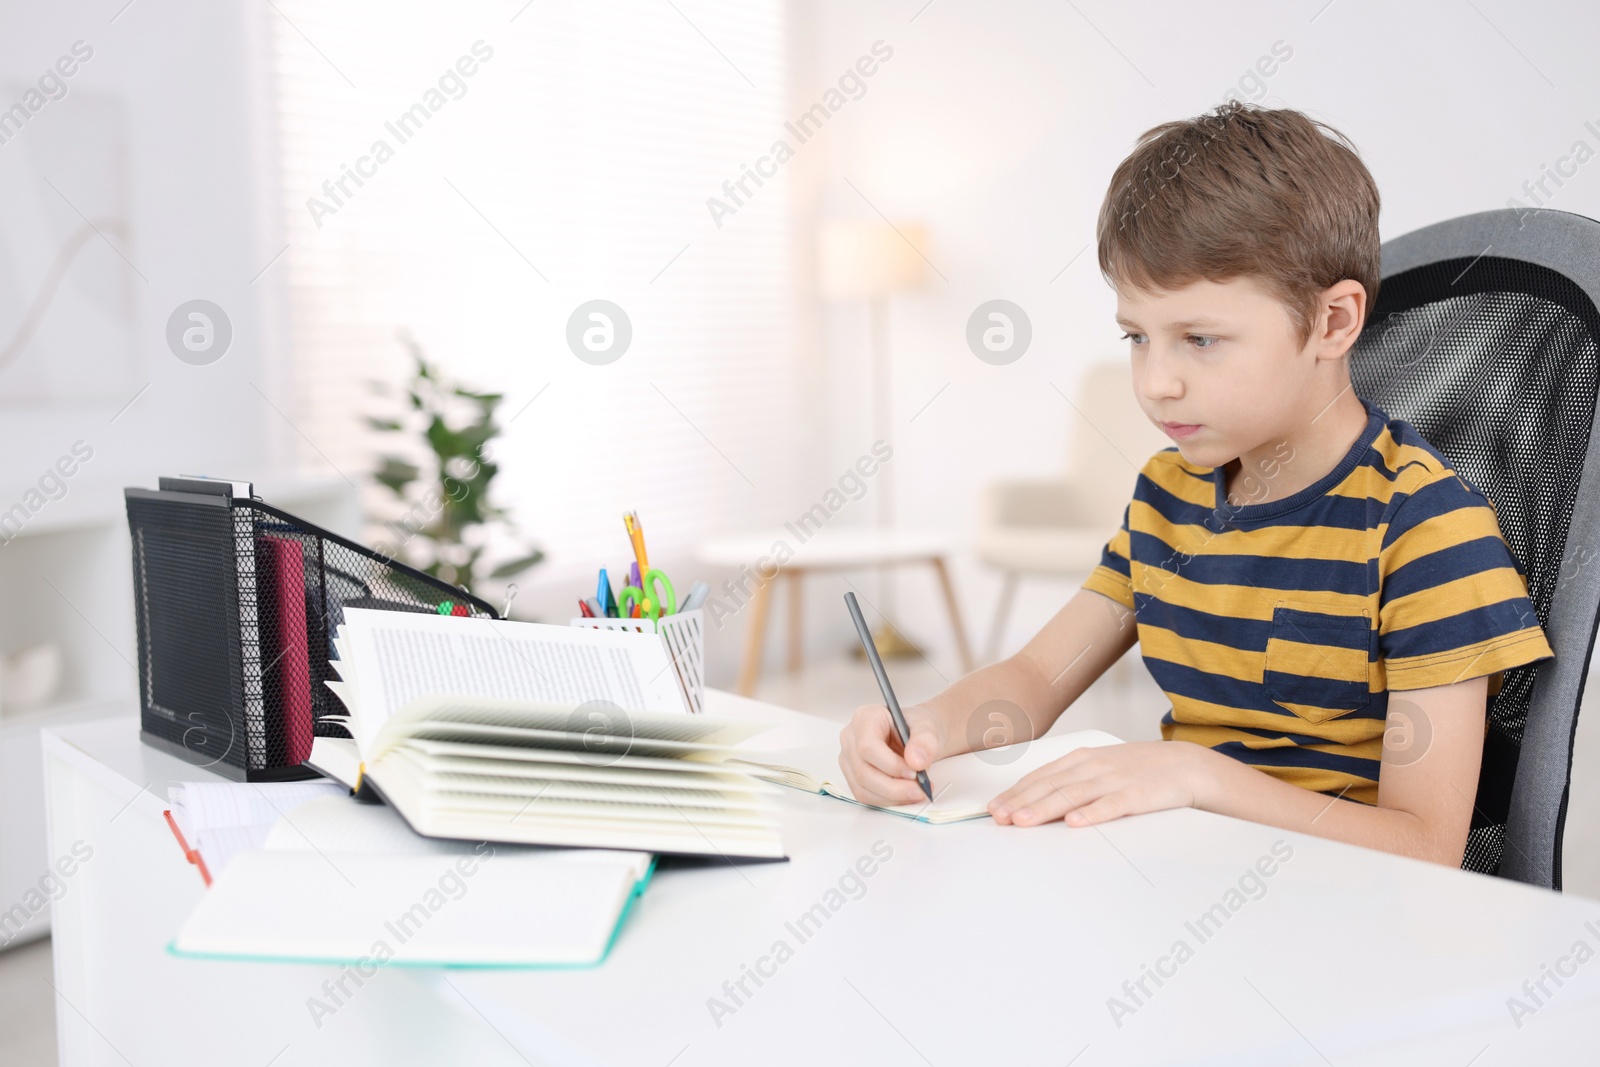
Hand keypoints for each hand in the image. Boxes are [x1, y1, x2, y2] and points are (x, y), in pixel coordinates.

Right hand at [838, 702, 946, 806]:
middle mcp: (851, 738)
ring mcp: (849, 759)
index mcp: (866, 718)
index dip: (890, 764)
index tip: (913, 772)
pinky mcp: (853, 777)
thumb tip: (916, 761)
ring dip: (893, 796)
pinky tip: (906, 794)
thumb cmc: (917, 727)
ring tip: (917, 792)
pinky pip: (866, 796)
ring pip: (863, 788)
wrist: (917, 737)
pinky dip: (889, 800)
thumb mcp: (928, 727)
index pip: (867, 745)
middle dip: (894, 787)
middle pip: (863, 771)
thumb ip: (925, 741)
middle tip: (919, 789)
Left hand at [988, 741, 1218, 826]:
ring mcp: (1114, 779)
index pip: (1041, 777)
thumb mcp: (1099, 768)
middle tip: (998, 817)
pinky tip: (1075, 823)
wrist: (1185, 765)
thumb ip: (1071, 781)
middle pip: (1050, 785)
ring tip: (1023, 821)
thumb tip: (1036, 801)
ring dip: (1045, 808)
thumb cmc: (1137, 770)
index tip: (994, 808)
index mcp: (1081, 759)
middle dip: (1021, 802)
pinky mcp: (1137, 794)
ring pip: (1073, 794)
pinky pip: (1111, 805)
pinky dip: (1092, 813)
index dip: (1015, 792)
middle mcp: (1093, 766)